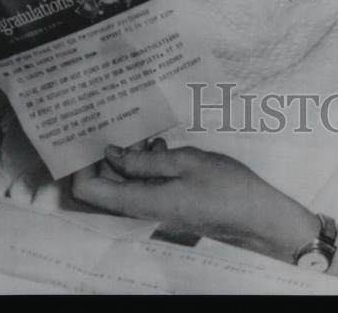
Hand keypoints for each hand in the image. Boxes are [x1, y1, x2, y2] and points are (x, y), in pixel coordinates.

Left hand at [72, 140, 318, 262]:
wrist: (255, 213)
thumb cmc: (223, 185)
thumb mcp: (185, 162)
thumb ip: (144, 160)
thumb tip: (110, 154)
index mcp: (140, 201)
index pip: (87, 190)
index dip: (82, 163)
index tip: (90, 135)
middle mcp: (141, 208)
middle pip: (104, 184)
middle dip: (107, 154)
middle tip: (119, 122)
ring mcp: (155, 207)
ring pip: (125, 182)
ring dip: (130, 156)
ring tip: (145, 130)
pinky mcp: (168, 203)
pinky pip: (144, 184)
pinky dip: (147, 163)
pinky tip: (163, 144)